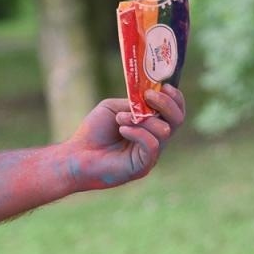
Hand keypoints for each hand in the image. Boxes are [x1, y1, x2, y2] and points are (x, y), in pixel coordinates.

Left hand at [63, 85, 184, 190]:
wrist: (76, 155)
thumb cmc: (93, 132)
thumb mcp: (115, 108)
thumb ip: (135, 103)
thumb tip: (151, 99)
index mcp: (151, 125)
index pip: (175, 111)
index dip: (174, 98)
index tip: (164, 86)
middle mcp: (155, 140)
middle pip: (178, 120)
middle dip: (165, 104)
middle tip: (148, 96)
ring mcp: (150, 155)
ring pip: (164, 131)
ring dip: (142, 119)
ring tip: (120, 118)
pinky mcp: (143, 167)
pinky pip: (152, 145)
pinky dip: (138, 133)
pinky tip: (122, 130)